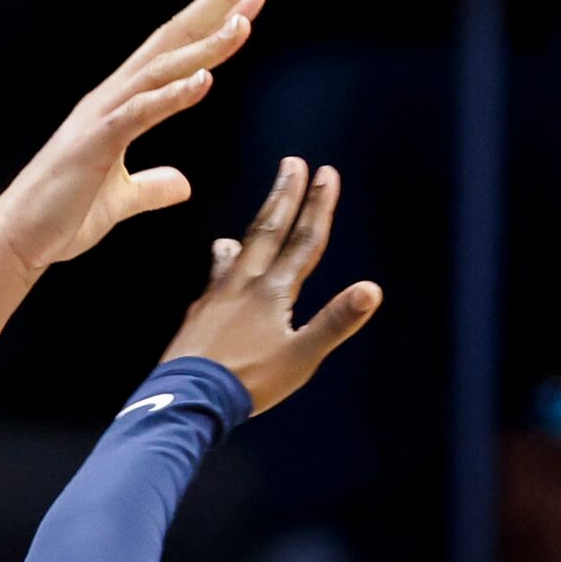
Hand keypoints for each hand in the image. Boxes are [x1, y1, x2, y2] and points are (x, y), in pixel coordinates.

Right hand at [0, 0, 265, 277]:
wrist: (17, 241)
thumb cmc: (60, 218)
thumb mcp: (122, 200)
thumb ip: (152, 187)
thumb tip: (183, 184)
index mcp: (120, 105)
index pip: (175, 52)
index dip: (213, 21)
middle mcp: (112, 98)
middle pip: (172, 40)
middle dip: (215, 3)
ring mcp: (103, 116)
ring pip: (161, 69)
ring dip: (204, 44)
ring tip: (244, 22)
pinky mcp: (96, 143)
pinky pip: (140, 113)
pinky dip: (172, 95)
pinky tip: (203, 80)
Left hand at [158, 159, 382, 414]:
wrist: (188, 397)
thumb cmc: (249, 382)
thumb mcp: (300, 357)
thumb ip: (334, 322)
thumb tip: (371, 290)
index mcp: (274, 292)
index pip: (304, 241)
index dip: (318, 207)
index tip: (327, 173)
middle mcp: (244, 285)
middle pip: (268, 231)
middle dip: (284, 196)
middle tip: (292, 164)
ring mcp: (217, 297)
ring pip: (240, 249)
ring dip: (256, 225)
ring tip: (263, 208)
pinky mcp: (198, 315)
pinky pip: (216, 276)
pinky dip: (224, 261)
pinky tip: (221, 262)